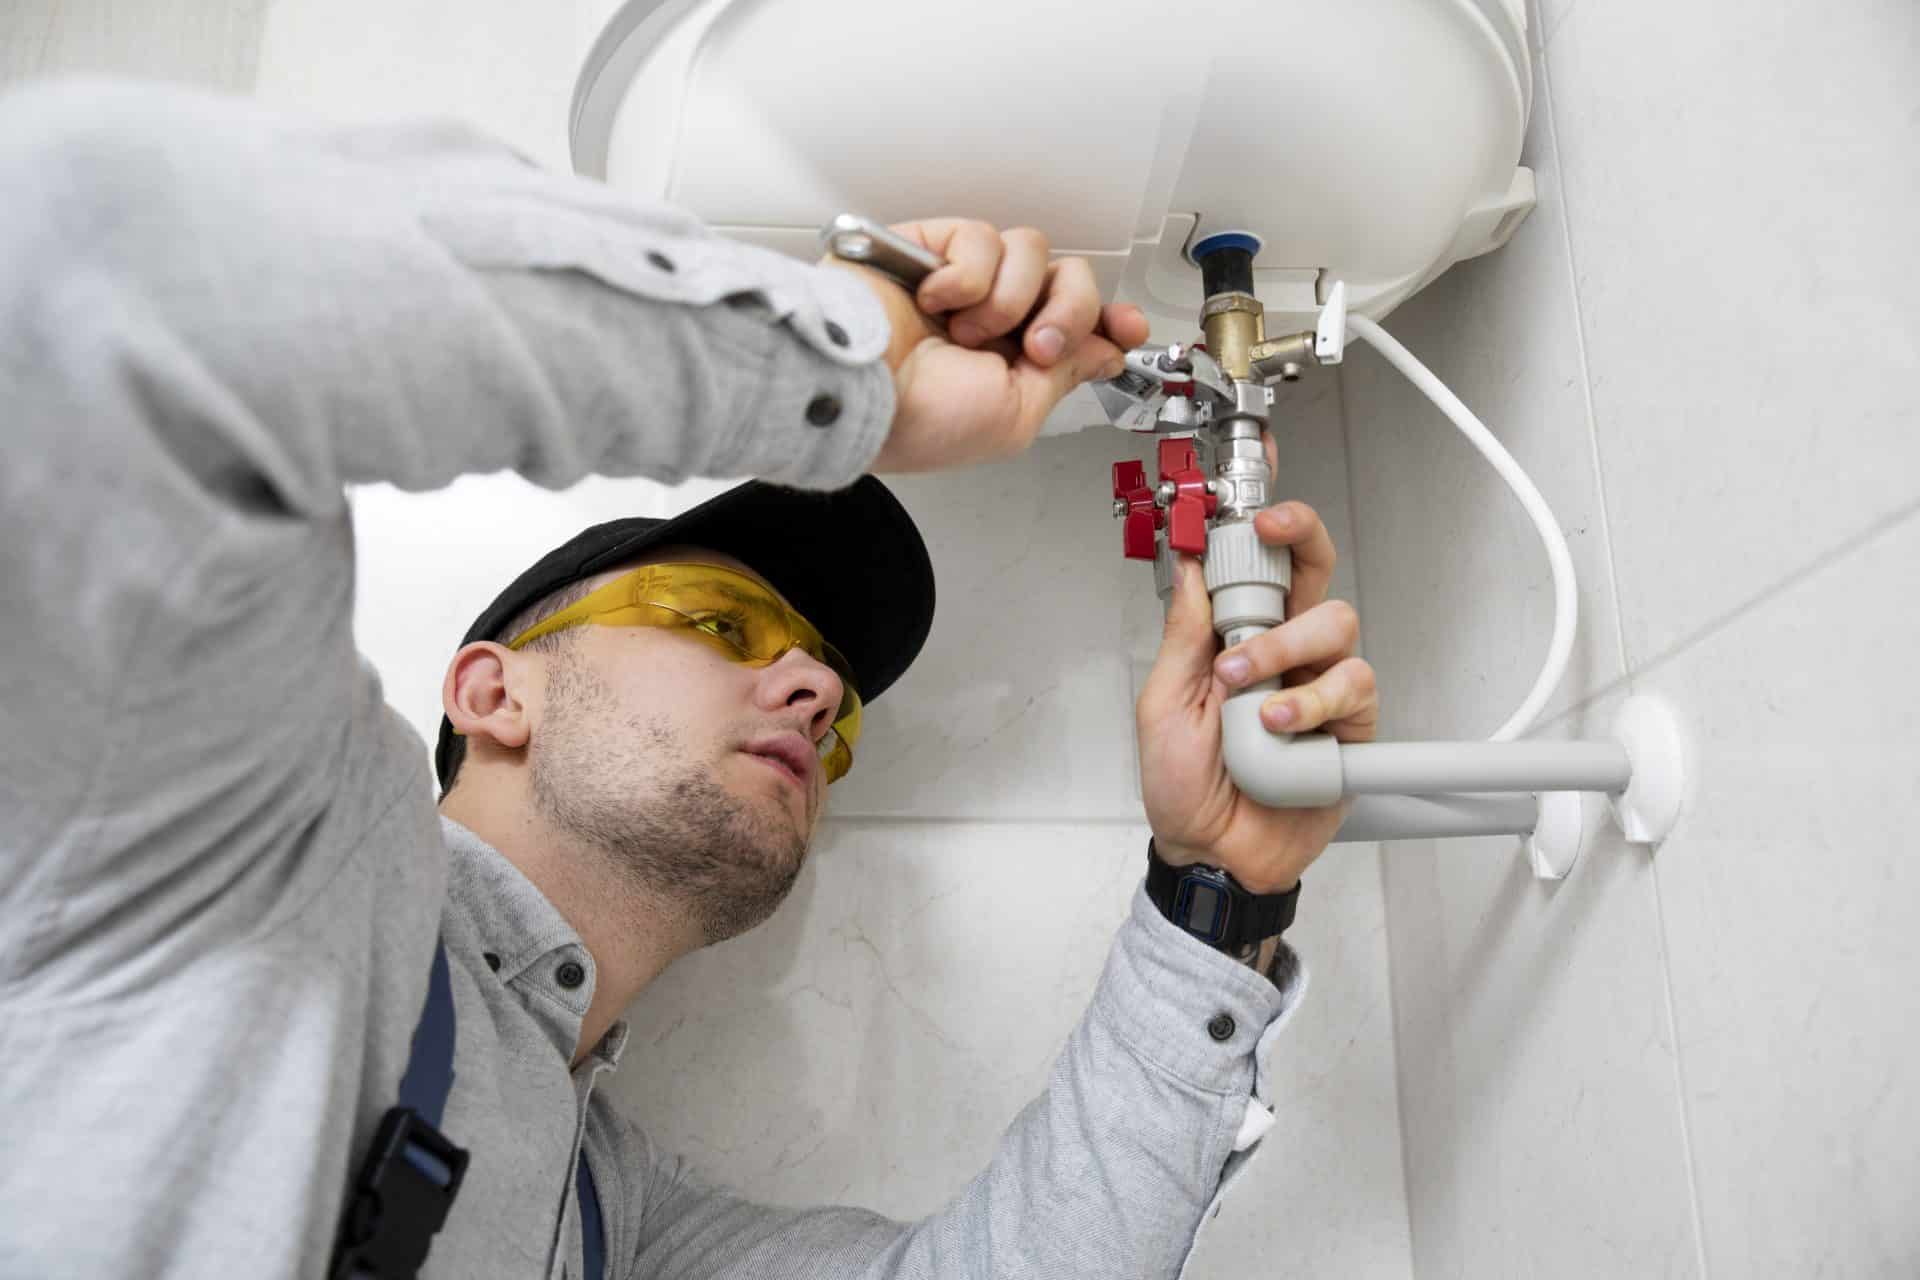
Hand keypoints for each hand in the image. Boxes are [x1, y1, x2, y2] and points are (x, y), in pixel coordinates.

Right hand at [828, 218, 1149, 472]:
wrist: (860, 389)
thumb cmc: (921, 418)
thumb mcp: (1016, 414)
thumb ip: (1066, 374)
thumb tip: (1106, 350)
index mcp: (1014, 360)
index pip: (1078, 322)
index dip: (1109, 319)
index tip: (1127, 326)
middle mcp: (994, 316)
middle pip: (1068, 278)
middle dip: (1067, 313)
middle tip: (1035, 346)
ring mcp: (962, 280)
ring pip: (1030, 252)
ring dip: (1009, 299)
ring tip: (967, 331)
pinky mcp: (929, 247)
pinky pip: (981, 238)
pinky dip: (967, 276)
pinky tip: (935, 302)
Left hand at [1134, 497, 1378, 893]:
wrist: (1210, 853)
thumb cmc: (1184, 785)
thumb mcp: (1163, 701)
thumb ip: (1182, 635)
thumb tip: (1186, 568)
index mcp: (1237, 638)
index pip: (1263, 565)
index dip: (1269, 525)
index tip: (1253, 505)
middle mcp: (1285, 652)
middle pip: (1317, 572)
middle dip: (1302, 540)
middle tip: (1271, 535)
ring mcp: (1320, 686)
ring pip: (1337, 626)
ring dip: (1286, 649)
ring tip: (1247, 694)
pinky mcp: (1350, 728)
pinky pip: (1353, 688)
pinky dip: (1312, 702)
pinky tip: (1280, 727)